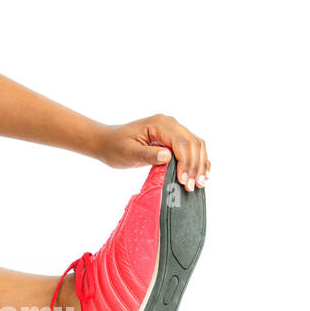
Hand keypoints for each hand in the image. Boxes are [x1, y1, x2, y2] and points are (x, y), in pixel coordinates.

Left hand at [93, 114, 209, 191]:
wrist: (107, 142)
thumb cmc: (114, 147)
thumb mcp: (128, 152)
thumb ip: (147, 154)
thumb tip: (167, 156)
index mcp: (160, 124)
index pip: (181, 143)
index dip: (186, 163)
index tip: (183, 181)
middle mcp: (170, 124)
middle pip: (193, 144)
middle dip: (195, 166)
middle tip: (192, 186)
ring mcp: (173, 130)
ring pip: (196, 146)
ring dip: (200, 165)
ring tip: (199, 183)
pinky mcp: (173, 139)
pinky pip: (192, 148)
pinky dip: (198, 161)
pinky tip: (202, 174)